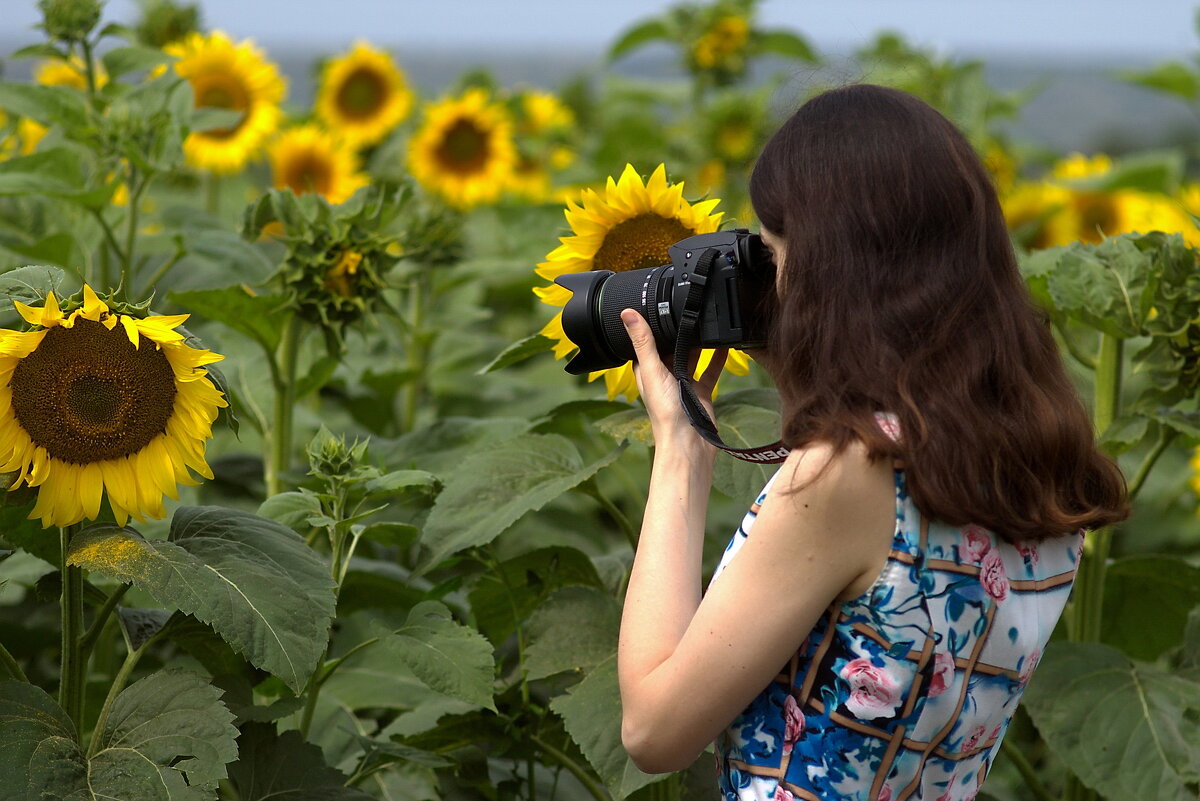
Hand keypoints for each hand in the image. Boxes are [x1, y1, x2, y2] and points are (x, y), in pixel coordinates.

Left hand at [620, 309, 726, 448]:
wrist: (689, 441)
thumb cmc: (665, 412)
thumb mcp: (652, 370)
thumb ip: (643, 342)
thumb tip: (626, 314)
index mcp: (647, 370)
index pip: (645, 342)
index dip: (649, 325)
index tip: (656, 303)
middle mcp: (664, 375)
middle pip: (671, 347)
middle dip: (678, 331)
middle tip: (688, 306)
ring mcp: (683, 383)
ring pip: (691, 356)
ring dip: (698, 343)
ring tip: (706, 320)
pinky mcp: (701, 391)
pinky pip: (710, 370)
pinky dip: (717, 358)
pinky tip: (725, 344)